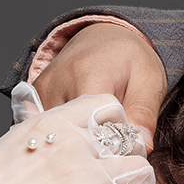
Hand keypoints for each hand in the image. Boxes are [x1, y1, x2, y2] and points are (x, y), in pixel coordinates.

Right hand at [0, 94, 154, 183]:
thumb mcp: (9, 148)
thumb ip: (33, 136)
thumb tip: (34, 123)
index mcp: (51, 120)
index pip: (106, 105)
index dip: (118, 126)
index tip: (114, 147)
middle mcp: (73, 140)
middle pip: (130, 140)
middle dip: (133, 162)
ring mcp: (85, 171)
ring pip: (141, 172)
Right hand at [33, 20, 167, 151]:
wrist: (105, 35)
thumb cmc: (129, 58)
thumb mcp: (148, 81)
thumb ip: (143, 114)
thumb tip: (142, 147)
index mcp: (87, 78)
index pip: (94, 130)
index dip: (112, 147)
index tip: (127, 148)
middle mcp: (57, 84)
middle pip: (72, 135)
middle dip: (95, 147)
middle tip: (114, 144)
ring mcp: (41, 91)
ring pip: (58, 133)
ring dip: (77, 140)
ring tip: (97, 132)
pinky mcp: (35, 95)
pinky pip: (47, 125)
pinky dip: (65, 132)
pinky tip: (80, 127)